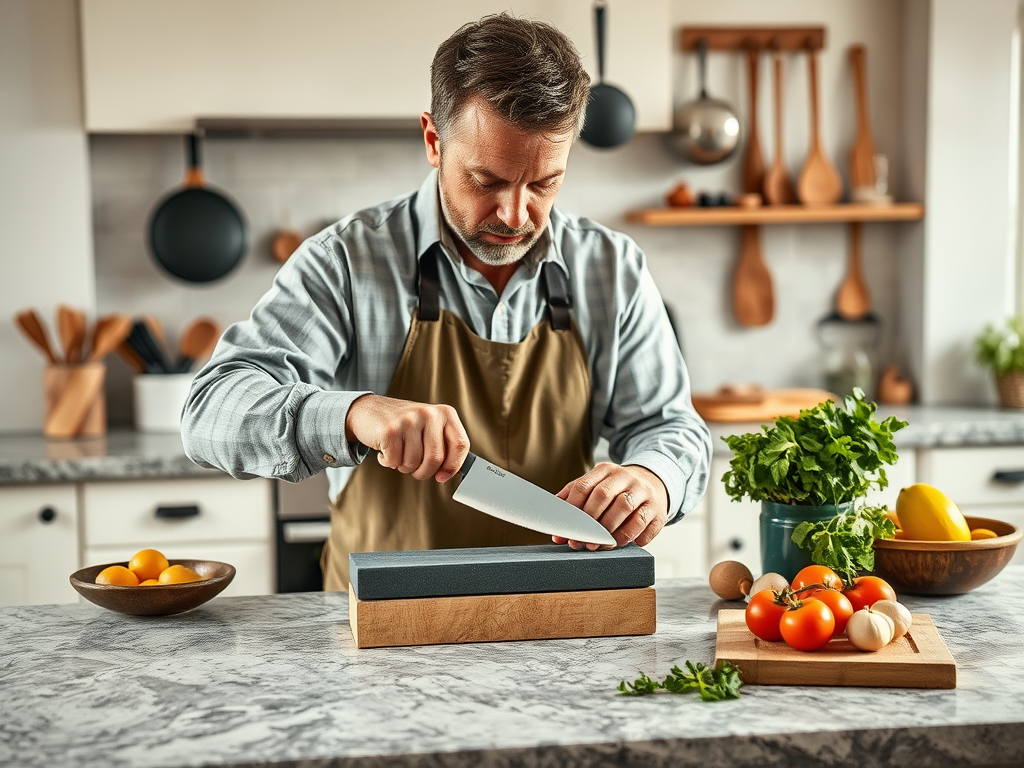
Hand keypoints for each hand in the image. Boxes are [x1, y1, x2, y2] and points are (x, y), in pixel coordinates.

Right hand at [345, 395, 469, 481]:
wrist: (368, 411)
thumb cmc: (403, 425)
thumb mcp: (429, 427)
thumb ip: (442, 445)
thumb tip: (448, 473)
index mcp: (445, 413)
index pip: (460, 444)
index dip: (453, 466)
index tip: (443, 476)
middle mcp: (429, 414)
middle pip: (436, 459)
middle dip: (424, 472)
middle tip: (415, 469)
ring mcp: (409, 420)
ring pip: (414, 462)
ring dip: (404, 466)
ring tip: (398, 453)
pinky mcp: (390, 430)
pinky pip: (395, 461)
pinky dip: (388, 462)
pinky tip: (385, 450)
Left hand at [553, 463, 668, 549]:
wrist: (653, 483)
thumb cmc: (617, 490)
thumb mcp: (596, 485)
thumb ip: (574, 499)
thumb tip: (554, 523)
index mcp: (605, 470)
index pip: (583, 486)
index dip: (572, 509)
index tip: (565, 528)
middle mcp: (626, 477)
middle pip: (603, 496)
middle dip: (589, 522)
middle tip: (581, 541)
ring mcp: (644, 492)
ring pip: (625, 509)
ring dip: (609, 531)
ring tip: (599, 545)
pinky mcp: (658, 509)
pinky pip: (644, 524)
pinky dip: (630, 537)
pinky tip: (620, 543)